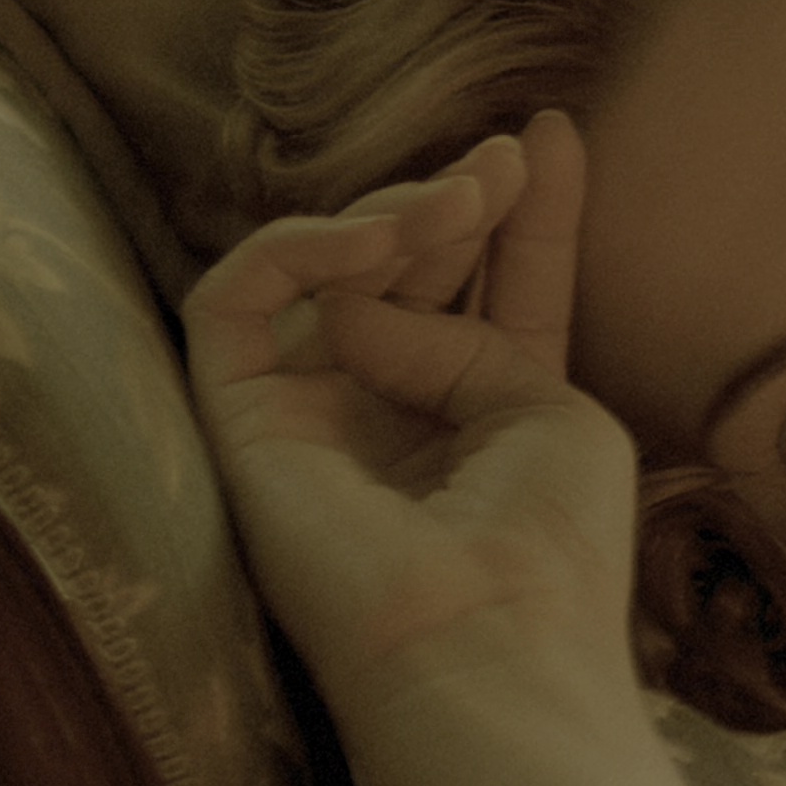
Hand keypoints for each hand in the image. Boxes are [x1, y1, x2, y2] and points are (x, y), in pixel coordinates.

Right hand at [182, 111, 640, 720]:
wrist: (485, 653)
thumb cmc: (549, 551)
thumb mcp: (553, 410)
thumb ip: (483, 333)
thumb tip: (375, 292)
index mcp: (479, 420)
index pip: (489, 290)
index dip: (519, 212)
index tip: (547, 132)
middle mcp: (388, 417)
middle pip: (406, 269)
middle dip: (454, 200)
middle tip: (501, 161)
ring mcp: (307, 421)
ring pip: (320, 273)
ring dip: (391, 213)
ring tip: (457, 201)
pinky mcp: (236, 428)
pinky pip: (232, 301)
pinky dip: (301, 248)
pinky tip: (380, 240)